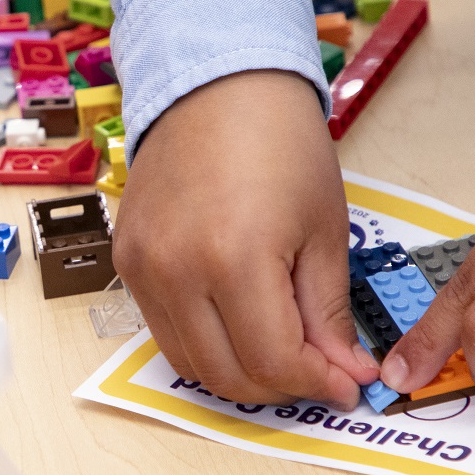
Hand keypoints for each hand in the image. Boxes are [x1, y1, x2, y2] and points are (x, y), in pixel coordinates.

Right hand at [115, 70, 378, 404]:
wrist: (216, 86)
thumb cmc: (280, 144)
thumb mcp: (323, 230)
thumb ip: (327, 312)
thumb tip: (344, 373)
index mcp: (234, 258)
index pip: (274, 360)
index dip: (318, 383)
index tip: (348, 384)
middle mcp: (176, 271)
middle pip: (227, 375)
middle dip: (281, 388)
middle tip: (319, 374)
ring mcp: (143, 269)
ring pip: (190, 363)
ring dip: (240, 373)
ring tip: (281, 352)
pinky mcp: (126, 262)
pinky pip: (165, 330)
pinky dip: (205, 343)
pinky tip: (239, 322)